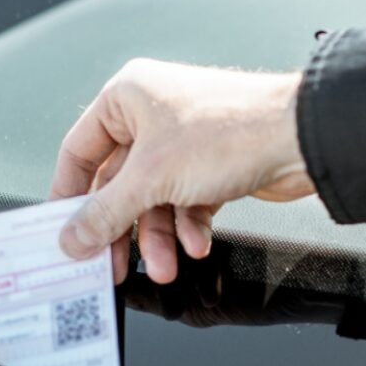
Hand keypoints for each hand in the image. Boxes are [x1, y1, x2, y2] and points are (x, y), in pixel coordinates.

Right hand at [48, 58, 313, 283]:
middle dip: (120, 230)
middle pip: (118, 185)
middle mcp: (152, 115)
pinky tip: (195, 245)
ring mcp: (183, 142)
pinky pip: (184, 203)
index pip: (80, 151)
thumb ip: (105, 212)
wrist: (301, 139)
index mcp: (127, 98)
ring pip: (153, 200)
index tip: (63, 232)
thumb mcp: (151, 179)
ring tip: (166, 267)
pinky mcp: (210, 166)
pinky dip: (188, 228)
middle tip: (111, 267)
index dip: (69, 195)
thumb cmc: (229, 132)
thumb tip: (71, 238)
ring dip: (157, 239)